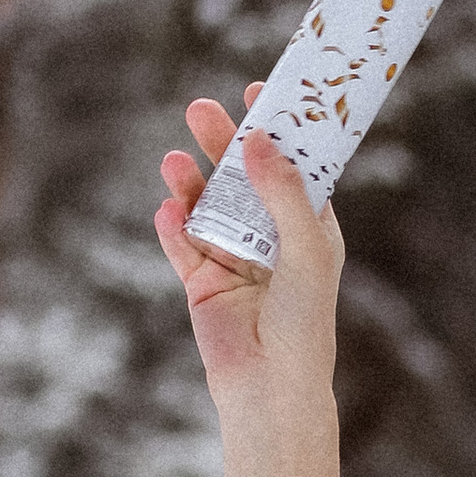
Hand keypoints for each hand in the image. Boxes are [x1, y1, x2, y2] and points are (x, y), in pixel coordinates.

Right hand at [154, 87, 344, 422]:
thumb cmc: (303, 321)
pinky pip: (182, 245)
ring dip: (189, 182)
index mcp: (307, 227)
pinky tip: (168, 213)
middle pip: (241, 177)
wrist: (271, 385)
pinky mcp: (202, 283)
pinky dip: (173, 228)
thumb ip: (282, 195)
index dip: (277, 130)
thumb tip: (256, 142)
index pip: (291, 167)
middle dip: (220, 143)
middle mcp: (270, 238)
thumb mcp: (306, 250)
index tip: (261, 91)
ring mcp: (233, 258)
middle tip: (200, 110)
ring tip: (173, 161)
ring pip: (206, 206)